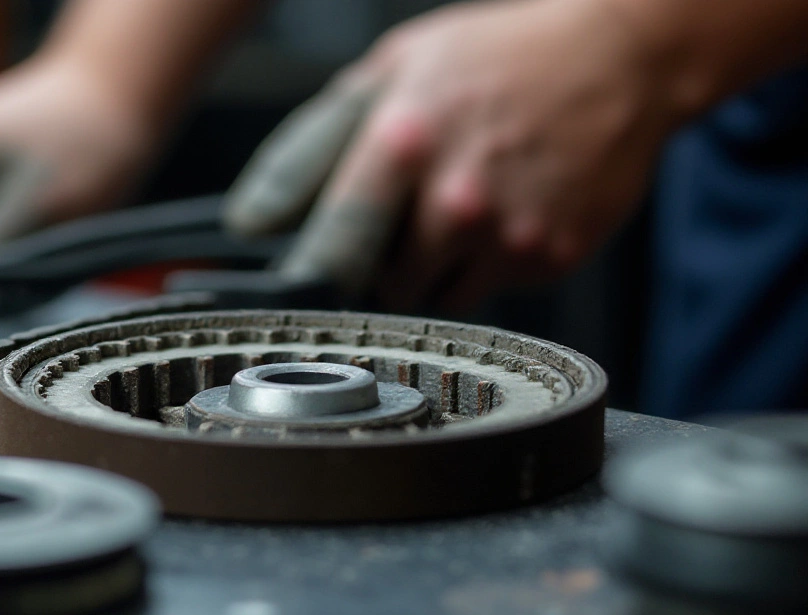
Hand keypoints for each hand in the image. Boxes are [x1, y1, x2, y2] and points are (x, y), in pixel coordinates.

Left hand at [224, 0, 684, 309]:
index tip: (294, 285)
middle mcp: (453, 199)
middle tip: (393, 229)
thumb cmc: (498, 56)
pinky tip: (504, 211)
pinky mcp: (550, 258)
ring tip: (455, 210)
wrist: (622, 57)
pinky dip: (485, 265)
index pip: (326, 247)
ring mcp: (505, 235)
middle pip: (378, 285)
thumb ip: (318, 140)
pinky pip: (489, 289)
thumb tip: (254, 216)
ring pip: (432, 296)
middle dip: (373, 268)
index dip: (306, 273)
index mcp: (401, 142)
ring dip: (429, 270)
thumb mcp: (394, 66)